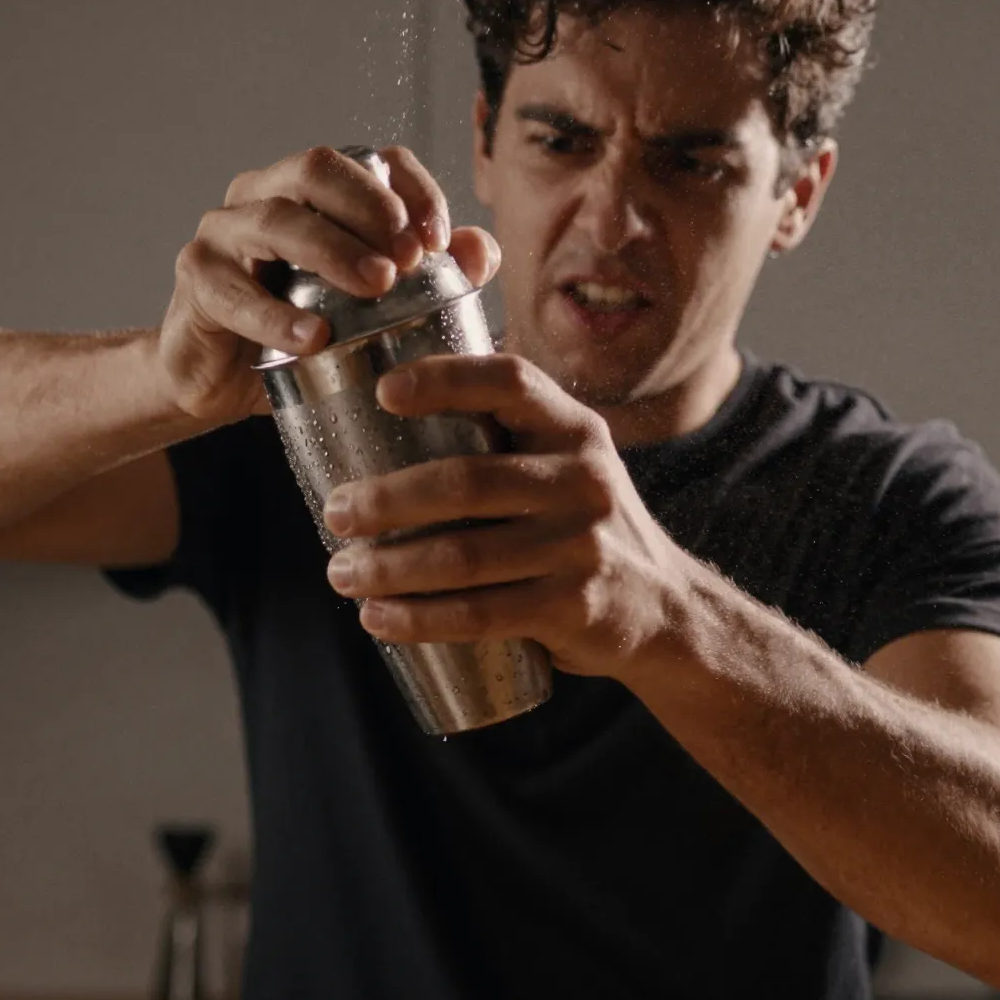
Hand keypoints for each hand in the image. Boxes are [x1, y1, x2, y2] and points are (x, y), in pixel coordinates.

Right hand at [156, 145, 499, 424]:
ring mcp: (224, 233)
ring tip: (377, 286)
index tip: (442, 240)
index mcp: (312, 192)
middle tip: (412, 258)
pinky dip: (278, 316)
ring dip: (333, 250)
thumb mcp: (369, 311)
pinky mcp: (197, 280)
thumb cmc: (296, 336)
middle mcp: (264, 195)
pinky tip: (314, 338)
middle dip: (372, 207)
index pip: (373, 160)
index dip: (414, 190)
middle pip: (318, 169)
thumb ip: (430, 278)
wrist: (216, 383)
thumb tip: (479, 252)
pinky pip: (235, 293)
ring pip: (278, 220)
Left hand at [320, 354, 693, 680]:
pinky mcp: (573, 606)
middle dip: (385, 499)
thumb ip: (505, 439)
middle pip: (464, 481)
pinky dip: (418, 619)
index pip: (509, 381)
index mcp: (574, 429)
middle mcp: (583, 479)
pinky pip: (480, 613)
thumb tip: (380, 421)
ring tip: (342, 573)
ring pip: (461, 556)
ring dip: (387, 568)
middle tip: (335, 512)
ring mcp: (581, 545)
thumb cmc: (581, 527)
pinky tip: (378, 619)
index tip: (383, 392)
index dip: (444, 379)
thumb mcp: (566, 465)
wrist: (664, 609)